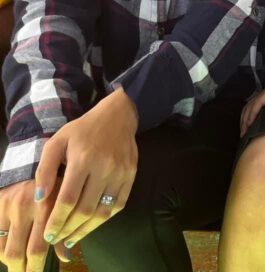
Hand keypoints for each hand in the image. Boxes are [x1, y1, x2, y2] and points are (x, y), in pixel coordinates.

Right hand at [0, 178, 58, 271]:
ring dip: (11, 263)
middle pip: (18, 253)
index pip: (39, 247)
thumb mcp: (66, 198)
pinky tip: (9, 254)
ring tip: (19, 267)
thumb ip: (64, 226)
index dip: (37, 266)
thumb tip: (66, 257)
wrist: (32, 159)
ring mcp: (7, 208)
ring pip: (3, 249)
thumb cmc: (55, 182)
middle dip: (23, 269)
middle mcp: (25, 208)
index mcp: (47, 207)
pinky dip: (1, 251)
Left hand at [35, 89, 138, 259]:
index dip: (57, 220)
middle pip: (85, 209)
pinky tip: (93, 224)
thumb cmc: (83, 129)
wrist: (118, 116)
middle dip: (69, 229)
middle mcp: (104, 168)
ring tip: (73, 238)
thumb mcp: (57, 142)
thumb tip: (41, 199)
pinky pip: (119, 204)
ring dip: (87, 229)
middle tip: (58, 240)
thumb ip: (45, 169)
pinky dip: (105, 219)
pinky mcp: (132, 175)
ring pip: (103, 211)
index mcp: (83, 159)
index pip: (68, 199)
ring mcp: (121, 173)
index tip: (48, 234)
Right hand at [240, 77, 264, 135]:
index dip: (253, 113)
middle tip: (244, 133)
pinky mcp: (264, 99)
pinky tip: (248, 126)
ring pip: (249, 106)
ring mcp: (264, 96)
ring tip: (243, 132)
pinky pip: (252, 107)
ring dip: (244, 118)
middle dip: (245, 118)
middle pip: (251, 104)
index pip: (259, 101)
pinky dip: (247, 116)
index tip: (249, 124)